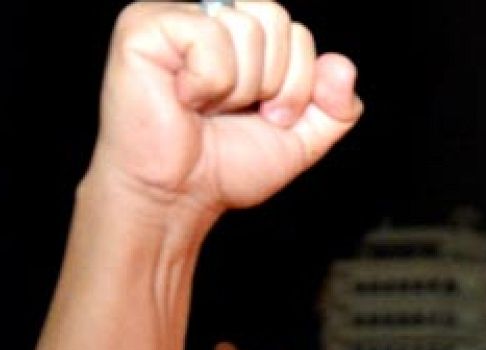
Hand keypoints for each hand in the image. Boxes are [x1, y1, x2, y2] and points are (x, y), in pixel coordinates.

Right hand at [88, 2, 361, 222]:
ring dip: (238, 86)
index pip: (297, 32)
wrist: (179, 196)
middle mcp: (210, 18)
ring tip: (209, 108)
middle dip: (273, 81)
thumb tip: (342, 65)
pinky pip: (206, 34)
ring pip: (244, 25)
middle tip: (240, 113)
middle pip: (274, 17)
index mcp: (245, 37)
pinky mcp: (143, 26)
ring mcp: (175, 17)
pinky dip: (207, 80)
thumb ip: (337, 106)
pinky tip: (183, 97)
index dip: (296, 83)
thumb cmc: (227, 165)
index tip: (267, 116)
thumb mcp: (303, 139)